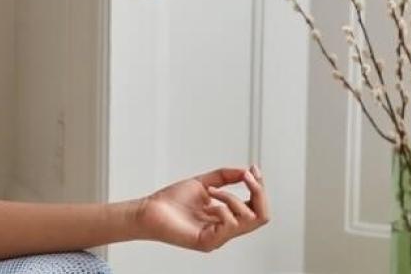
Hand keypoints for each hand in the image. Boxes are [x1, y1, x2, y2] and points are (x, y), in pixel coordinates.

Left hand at [131, 164, 269, 252]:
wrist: (148, 210)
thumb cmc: (170, 201)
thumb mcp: (204, 183)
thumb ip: (226, 177)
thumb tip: (247, 171)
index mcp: (227, 217)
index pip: (257, 207)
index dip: (260, 187)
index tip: (253, 169)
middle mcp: (226, 229)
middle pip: (263, 216)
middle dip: (259, 192)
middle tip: (247, 177)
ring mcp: (218, 238)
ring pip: (250, 219)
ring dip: (233, 198)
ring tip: (213, 191)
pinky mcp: (208, 242)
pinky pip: (230, 224)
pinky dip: (222, 207)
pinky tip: (208, 203)